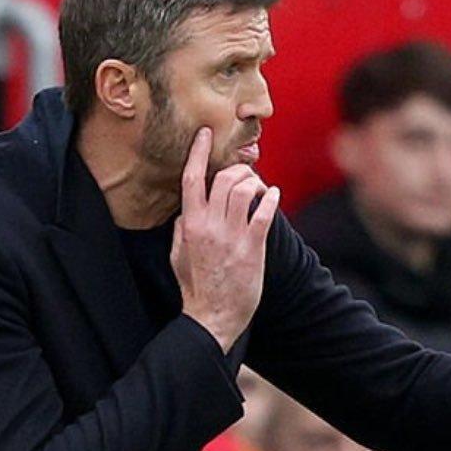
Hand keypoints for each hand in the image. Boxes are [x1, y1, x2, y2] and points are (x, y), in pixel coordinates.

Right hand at [171, 125, 276, 350]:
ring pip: (243, 190)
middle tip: (245, 174)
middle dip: (237, 168)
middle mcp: (209, 226)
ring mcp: (232, 237)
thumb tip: (186, 209)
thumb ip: (181, 228)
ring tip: (259, 188)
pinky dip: (271, 198)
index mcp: (189, 224)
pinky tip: (273, 196)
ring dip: (254, 182)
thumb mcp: (177, 255)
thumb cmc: (195, 287)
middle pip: (223, 178)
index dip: (199, 152)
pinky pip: (264, 213)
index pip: (192, 179)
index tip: (206, 133)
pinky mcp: (252, 249)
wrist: (213, 317)